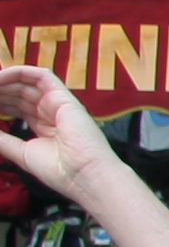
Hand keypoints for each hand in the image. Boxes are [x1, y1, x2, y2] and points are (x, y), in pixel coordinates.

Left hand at [0, 66, 122, 202]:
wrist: (83, 174)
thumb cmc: (60, 170)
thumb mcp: (20, 153)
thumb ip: (2, 139)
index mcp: (44, 126)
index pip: (17, 107)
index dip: (0, 103)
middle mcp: (51, 112)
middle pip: (19, 94)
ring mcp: (57, 103)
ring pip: (27, 82)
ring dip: (4, 82)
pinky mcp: (63, 96)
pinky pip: (40, 75)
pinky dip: (18, 72)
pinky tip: (0, 77)